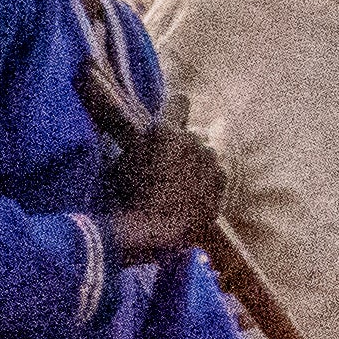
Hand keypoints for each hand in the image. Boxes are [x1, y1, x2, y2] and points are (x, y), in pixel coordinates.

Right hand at [95, 117, 227, 265]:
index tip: (168, 120)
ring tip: (177, 188)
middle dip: (183, 144)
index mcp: (166, 132)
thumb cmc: (125, 199)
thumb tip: (134, 130)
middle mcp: (194, 142)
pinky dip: (206, 182)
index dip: (174, 109)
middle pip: (194, 133)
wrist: (150, 237)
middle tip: (165, 167)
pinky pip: (215, 175)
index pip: (180, 101)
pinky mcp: (220, 186)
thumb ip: (135, 141)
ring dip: (195, 164)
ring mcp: (211, 165)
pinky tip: (189, 198)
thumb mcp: (118, 164)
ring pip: (206, 154)